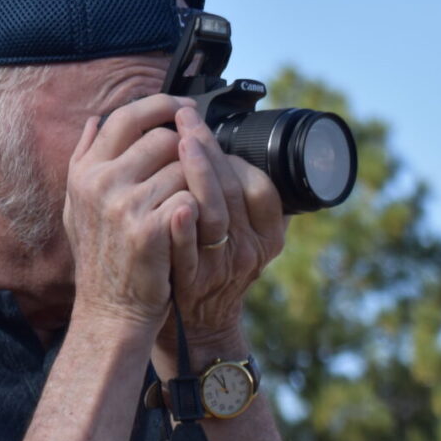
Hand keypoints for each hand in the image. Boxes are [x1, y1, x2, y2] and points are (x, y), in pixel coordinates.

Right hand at [64, 94, 199, 332]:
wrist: (111, 308)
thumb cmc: (101, 256)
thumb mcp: (79, 204)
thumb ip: (84, 159)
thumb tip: (95, 119)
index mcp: (85, 171)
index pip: (126, 117)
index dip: (161, 106)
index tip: (185, 109)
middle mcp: (100, 182)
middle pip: (164, 138)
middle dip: (187, 150)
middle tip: (195, 168)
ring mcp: (124, 205)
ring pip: (184, 168)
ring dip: (196, 183)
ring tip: (190, 203)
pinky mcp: (150, 229)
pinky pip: (192, 198)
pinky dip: (200, 209)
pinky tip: (192, 225)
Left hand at [161, 105, 288, 350]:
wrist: (191, 324)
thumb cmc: (208, 264)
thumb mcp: (238, 234)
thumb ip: (239, 198)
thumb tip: (225, 142)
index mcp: (267, 234)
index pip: (258, 184)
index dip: (231, 152)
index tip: (200, 121)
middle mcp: (250, 249)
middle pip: (234, 191)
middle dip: (208, 148)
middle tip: (185, 116)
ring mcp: (221, 267)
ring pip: (215, 214)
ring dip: (199, 175)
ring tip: (179, 141)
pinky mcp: (192, 281)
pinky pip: (188, 250)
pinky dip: (182, 225)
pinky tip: (173, 201)